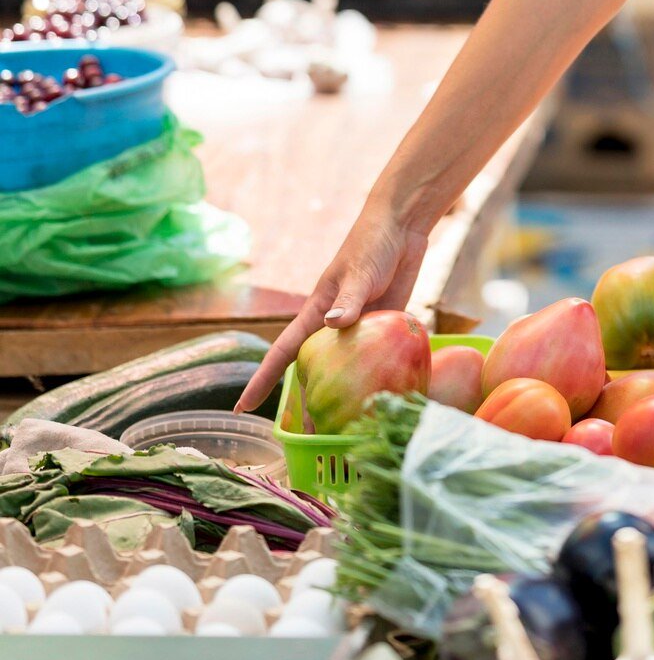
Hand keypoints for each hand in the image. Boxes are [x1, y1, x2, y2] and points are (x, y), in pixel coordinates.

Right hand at [235, 204, 429, 412]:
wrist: (403, 224)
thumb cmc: (372, 242)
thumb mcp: (359, 271)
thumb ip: (348, 299)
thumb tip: (333, 324)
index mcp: (317, 311)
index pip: (283, 351)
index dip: (263, 379)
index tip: (243, 406)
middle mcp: (333, 324)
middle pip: (313, 368)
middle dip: (306, 400)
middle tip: (303, 435)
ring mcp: (359, 326)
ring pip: (343, 368)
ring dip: (341, 393)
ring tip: (341, 427)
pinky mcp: (384, 325)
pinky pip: (375, 357)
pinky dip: (376, 376)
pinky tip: (383, 397)